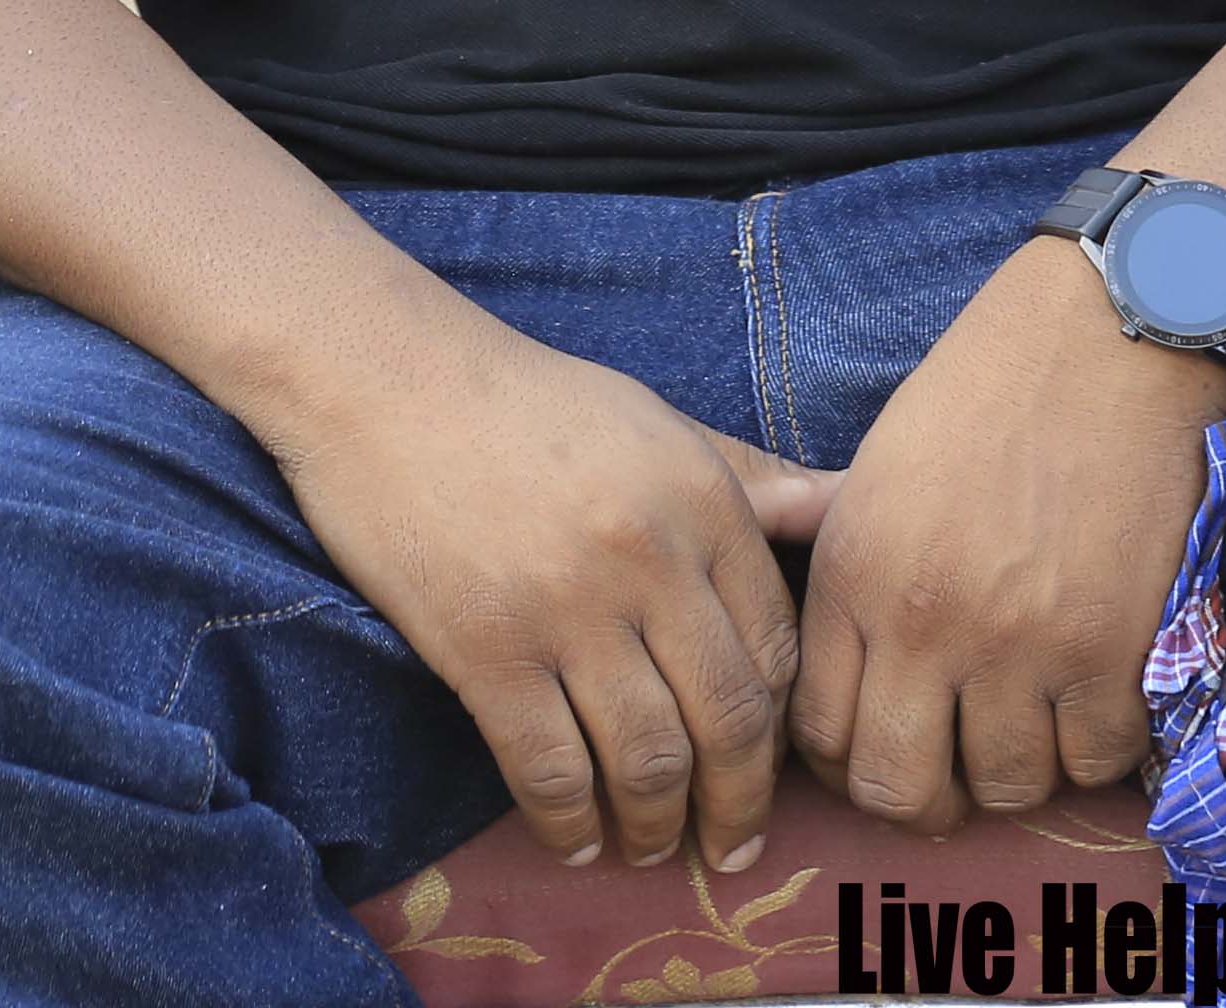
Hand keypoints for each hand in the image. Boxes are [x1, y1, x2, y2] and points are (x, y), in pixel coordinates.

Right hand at [261, 308, 839, 871]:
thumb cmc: (523, 400)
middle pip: (729, 720)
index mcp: (703, 501)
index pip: (777, 648)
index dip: (780, 727)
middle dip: (740, 804)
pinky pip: (549, 767)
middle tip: (732, 849)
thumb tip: (844, 504)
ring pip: (648, 759)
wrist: (382, 377)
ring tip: (652, 849)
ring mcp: (567, 609)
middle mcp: (650, 559)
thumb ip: (751, 478)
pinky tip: (574, 841)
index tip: (764, 767)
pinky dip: (569, 822)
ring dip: (658, 825)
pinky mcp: (486, 649)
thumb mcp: (655, 422)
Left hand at [787, 241, 1220, 829]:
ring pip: (1005, 788)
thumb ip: (854, 580)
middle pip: (898, 789)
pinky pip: (1095, 761)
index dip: (846, 760)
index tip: (878, 743)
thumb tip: (837, 675)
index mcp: (855, 575)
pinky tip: (1088, 703)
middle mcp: (926, 625)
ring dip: (1014, 772)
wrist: (1103, 339)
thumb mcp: (877, 478)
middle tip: (949, 769)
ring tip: (1024, 727)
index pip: (819, 734)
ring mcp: (1022, 646)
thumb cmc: (984, 393)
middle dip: (919, 798)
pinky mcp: (1113, 651)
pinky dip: (1094, 748)